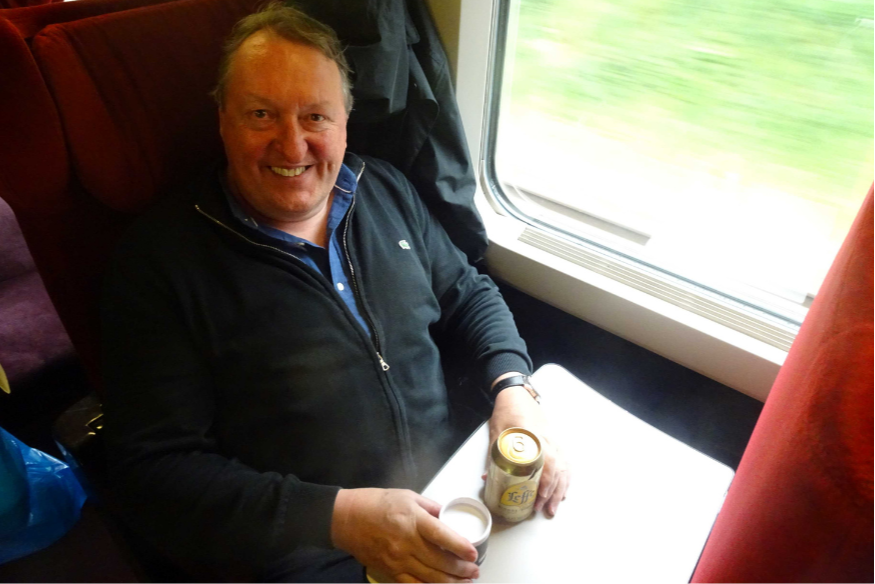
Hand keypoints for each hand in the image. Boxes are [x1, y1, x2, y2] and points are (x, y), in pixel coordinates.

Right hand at [331, 488, 479, 582]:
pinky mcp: (390, 571)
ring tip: (465, 582)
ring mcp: (398, 560)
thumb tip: (447, 516)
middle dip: (461, 570)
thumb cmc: (376, 503)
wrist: (346, 519)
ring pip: (430, 578)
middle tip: (474, 571)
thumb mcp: (407, 496)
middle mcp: (407, 543)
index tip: (473, 554)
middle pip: (440, 562)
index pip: (443, 537)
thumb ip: (430, 508)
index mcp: (413, 520)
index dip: (460, 547)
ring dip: (450, 582)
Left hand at [484, 384, 570, 516]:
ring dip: (560, 490)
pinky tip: (563, 491)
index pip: (547, 463)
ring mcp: (554, 440)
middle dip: (552, 493)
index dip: (545, 483)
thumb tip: (487, 480)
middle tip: (544, 510)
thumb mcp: (496, 433)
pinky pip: (566, 462)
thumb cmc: (506, 412)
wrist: (517, 393)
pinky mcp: (555, 441)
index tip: (539, 498)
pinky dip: (566, 478)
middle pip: (557, 470)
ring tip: (553, 508)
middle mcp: (548, 440)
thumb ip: (494, 457)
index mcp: (534, 437)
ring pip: (564, 468)